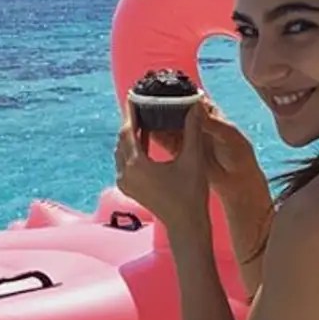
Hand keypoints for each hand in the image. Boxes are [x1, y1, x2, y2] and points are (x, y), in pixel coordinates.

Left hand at [114, 101, 213, 234]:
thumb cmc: (191, 194)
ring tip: (145, 116)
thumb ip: (192, 129)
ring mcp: (125, 182)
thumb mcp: (193, 159)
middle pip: (123, 138)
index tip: (134, 93)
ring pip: (123, 149)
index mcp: (136, 165)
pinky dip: (134, 147)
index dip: (132, 110)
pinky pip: (126, 160)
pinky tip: (147, 136)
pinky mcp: (129, 187)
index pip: (129, 129)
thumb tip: (195, 104)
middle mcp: (125, 173)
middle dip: (132, 120)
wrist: (186, 226)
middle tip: (141, 101)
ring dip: (133, 133)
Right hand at [147, 99, 265, 199]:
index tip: (158, 89)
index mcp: (208, 111)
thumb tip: (196, 106)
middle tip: (141, 101)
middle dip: (158, 104)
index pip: (188, 97)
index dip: (174, 92)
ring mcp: (185, 134)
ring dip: (153, 119)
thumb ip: (213, 123)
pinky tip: (140, 134)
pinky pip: (163, 139)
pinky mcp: (178, 149)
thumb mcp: (230, 136)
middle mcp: (194, 120)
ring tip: (137, 116)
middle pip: (173, 108)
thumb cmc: (240, 156)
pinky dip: (152, 135)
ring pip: (166, 123)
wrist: (236, 182)